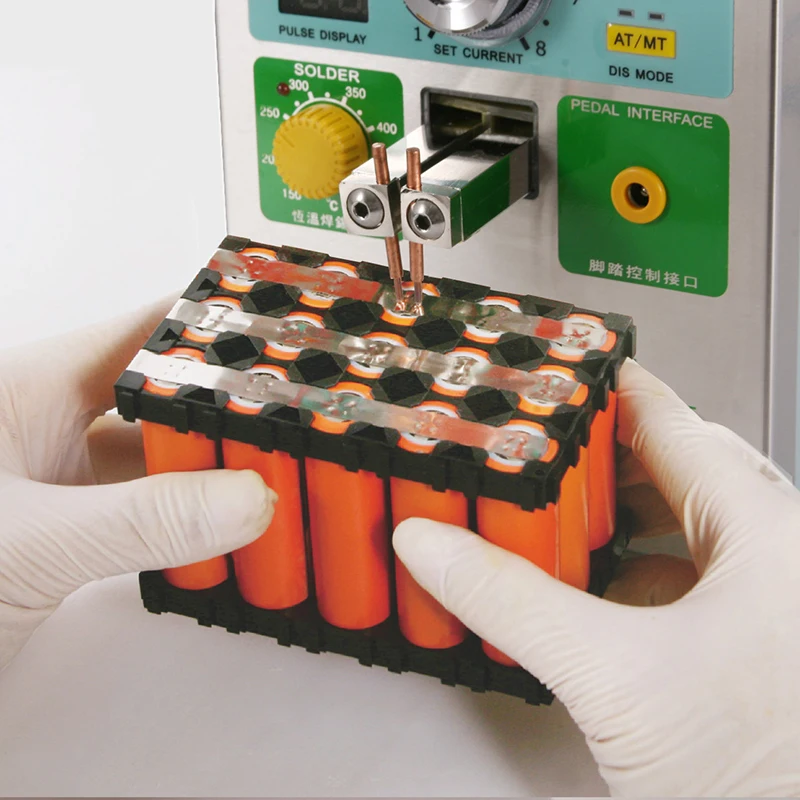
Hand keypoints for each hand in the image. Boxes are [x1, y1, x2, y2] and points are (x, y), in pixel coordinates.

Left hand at [0, 299, 274, 669]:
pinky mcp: (72, 534)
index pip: (146, 331)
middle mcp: (51, 426)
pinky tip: (232, 528)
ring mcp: (63, 482)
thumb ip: (140, 520)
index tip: (284, 332)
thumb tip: (245, 498)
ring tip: (281, 468)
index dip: (216, 323)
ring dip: (217, 468)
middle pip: (168, 395)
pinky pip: (154, 512)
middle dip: (230, 404)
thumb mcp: (25, 543)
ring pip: (164, 459)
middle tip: (297, 415)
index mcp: (30, 387)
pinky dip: (196, 520)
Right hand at [394, 360, 799, 796]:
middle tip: (550, 445)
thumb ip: (510, 599)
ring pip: (686, 528)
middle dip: (606, 459)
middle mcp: (778, 557)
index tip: (575, 366)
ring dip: (620, 519)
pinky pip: (690, 580)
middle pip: (679, 471)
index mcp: (764, 534)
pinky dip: (637, 572)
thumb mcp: (610, 672)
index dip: (615, 389)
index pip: (675, 424)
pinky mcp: (756, 647)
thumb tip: (435, 546)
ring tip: (562, 514)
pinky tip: (599, 593)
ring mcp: (771, 604)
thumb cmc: (757, 775)